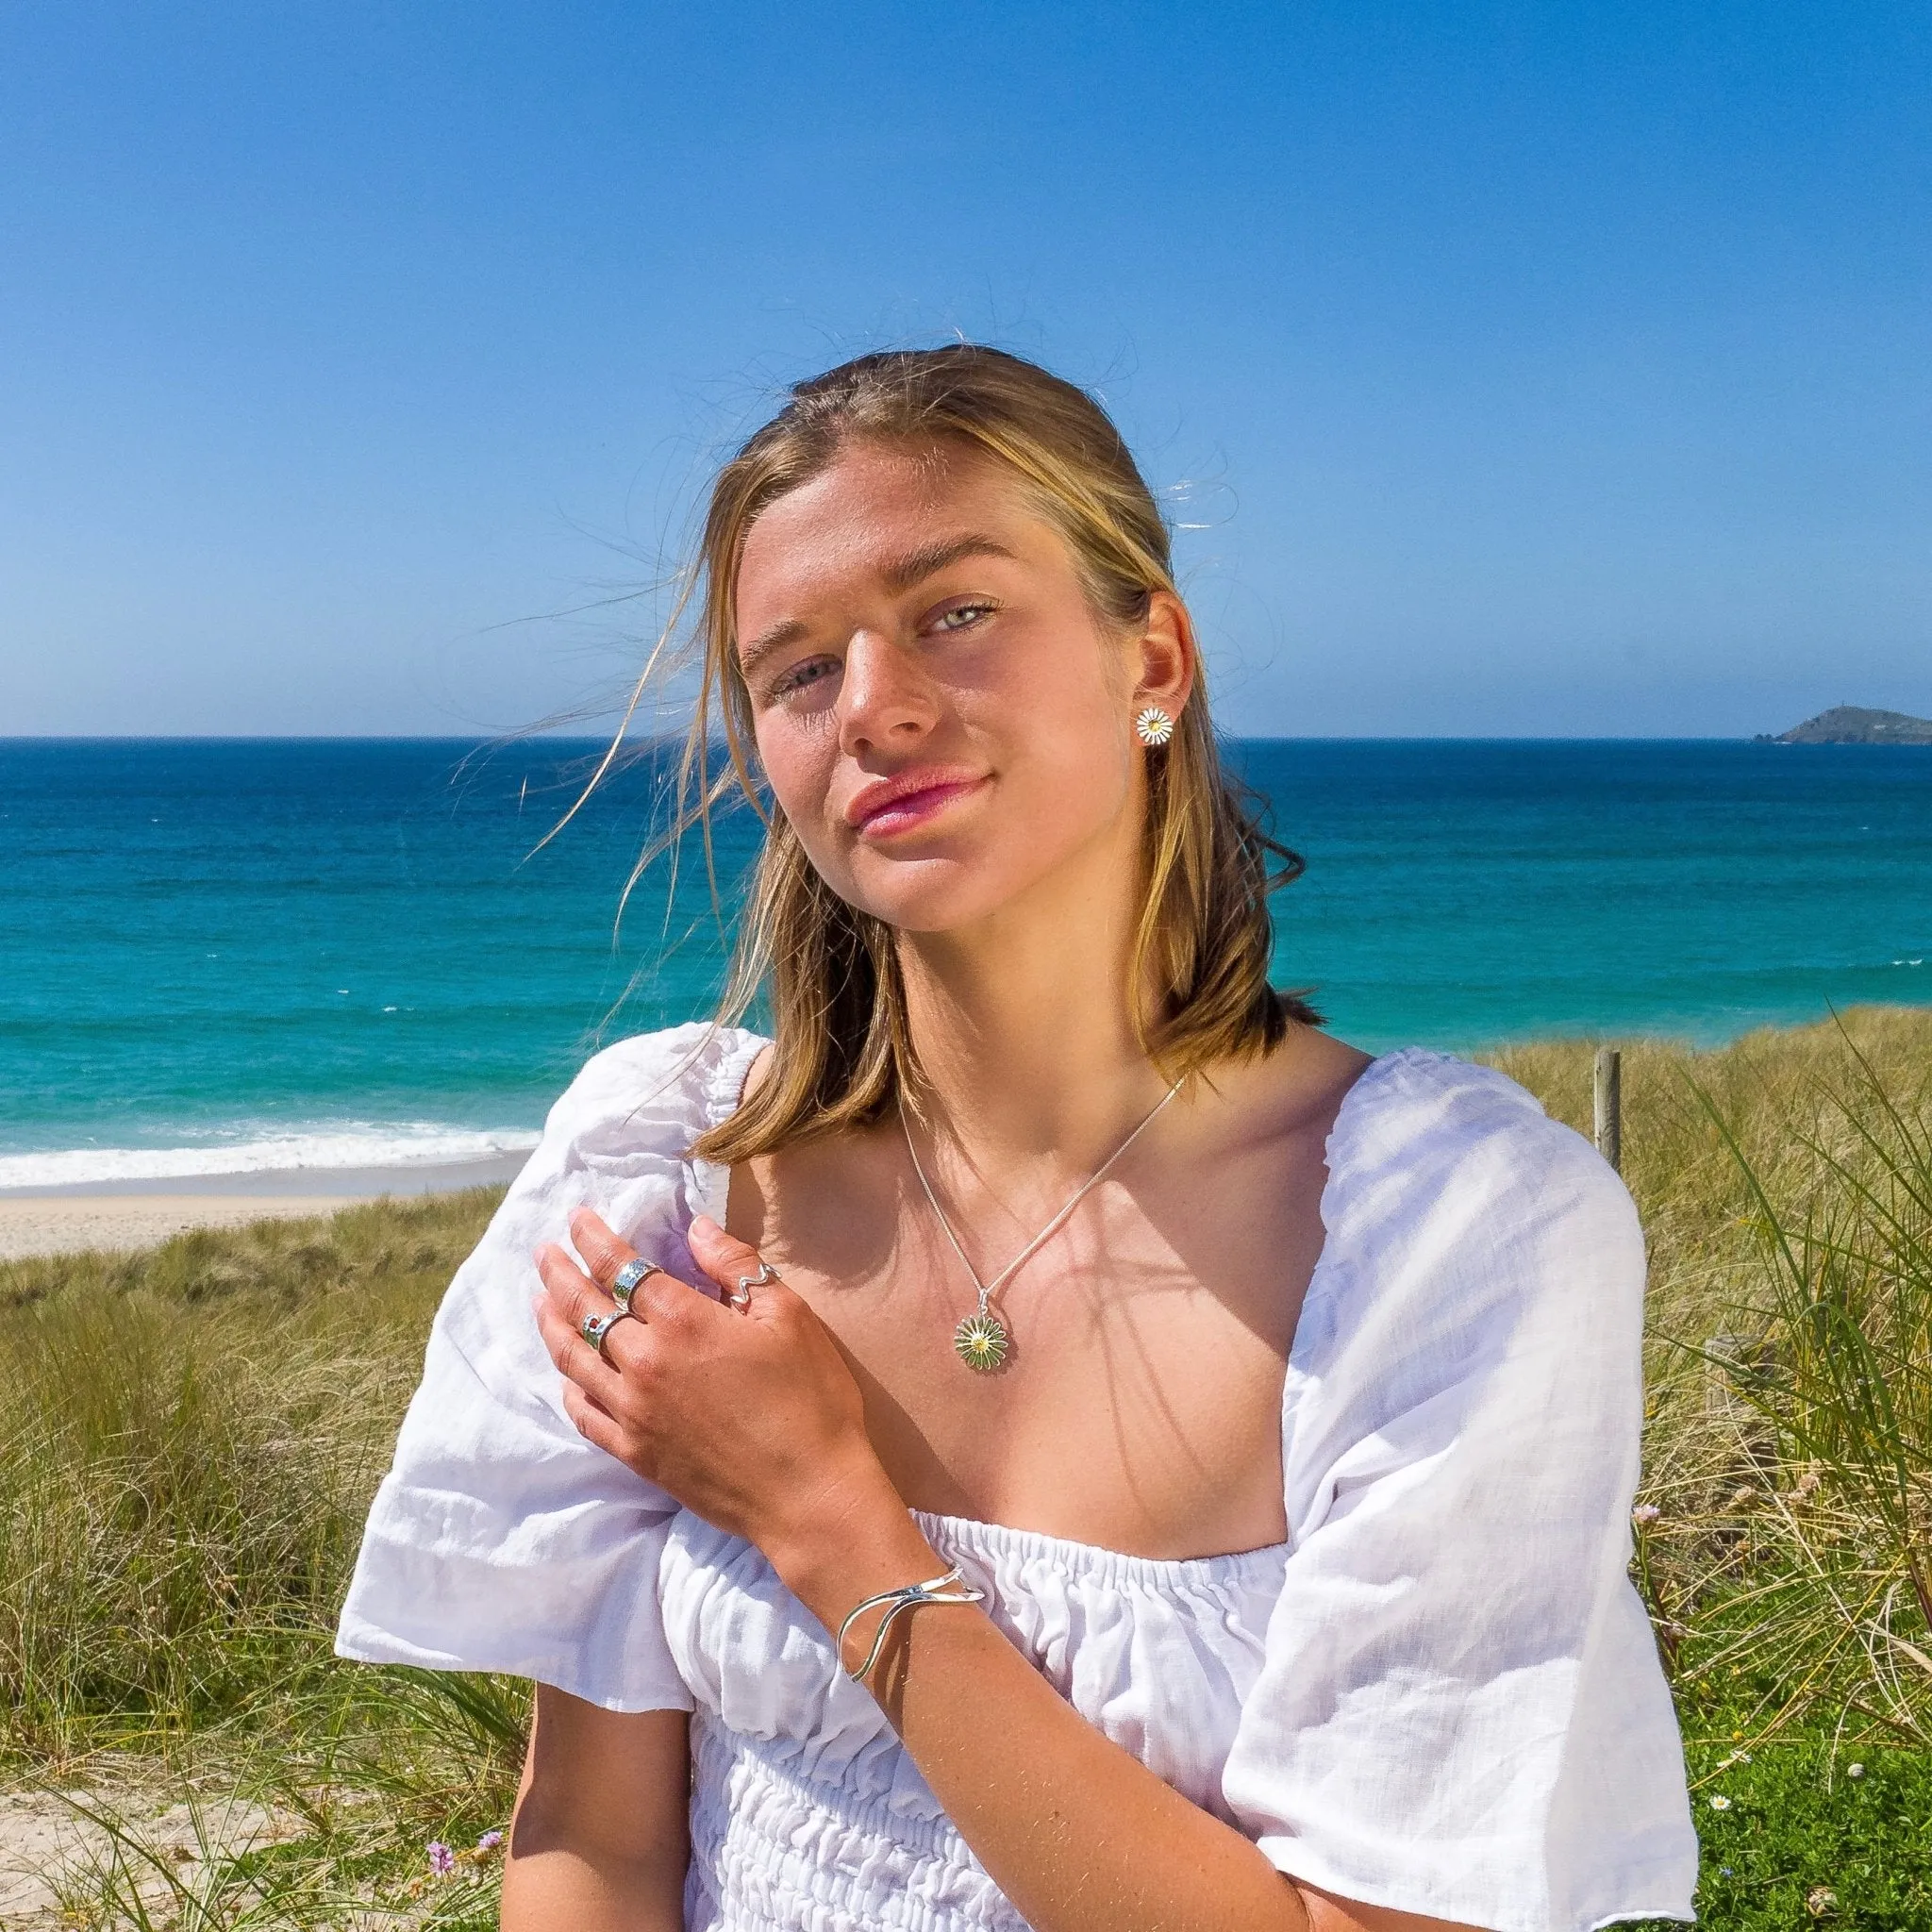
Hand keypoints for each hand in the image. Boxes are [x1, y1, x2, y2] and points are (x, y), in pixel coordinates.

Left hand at [532, 1209, 896, 1571]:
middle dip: (560, 1274)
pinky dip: (568, 1387)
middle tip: (543, 1252)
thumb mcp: (790, 1317)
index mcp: (683, 1322)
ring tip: (539, 1300)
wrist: (807, 1494)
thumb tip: (696, 1228)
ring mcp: (633, 1412)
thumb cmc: (810, 1400)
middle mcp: (644, 1363)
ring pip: (573, 1359)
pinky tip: (566, 1373)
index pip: (622, 1268)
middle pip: (585, 1309)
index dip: (594, 1240)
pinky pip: (584, 1414)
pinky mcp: (634, 1453)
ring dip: (551, 1324)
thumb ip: (738, 1267)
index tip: (576, 1218)